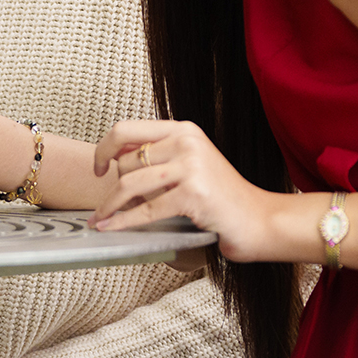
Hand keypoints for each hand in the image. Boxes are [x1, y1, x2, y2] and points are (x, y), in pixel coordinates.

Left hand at [91, 120, 288, 262]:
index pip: (127, 129)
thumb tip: (115, 163)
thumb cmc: (223, 198)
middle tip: (113, 205)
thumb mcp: (192, 165)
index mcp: (184, 130)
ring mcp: (191, 166)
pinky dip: (122, 221)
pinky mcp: (193, 193)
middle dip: (114, 187)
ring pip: (130, 183)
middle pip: (126, 161)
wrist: (259, 220)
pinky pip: (145, 209)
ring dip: (109, 206)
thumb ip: (161, 158)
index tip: (98, 168)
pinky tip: (111, 228)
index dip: (103, 148)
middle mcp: (187, 141)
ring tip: (101, 220)